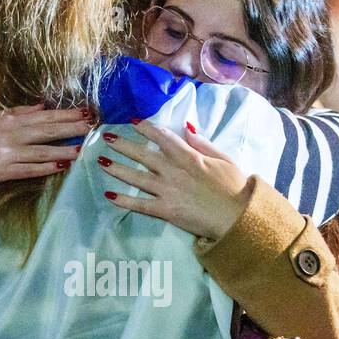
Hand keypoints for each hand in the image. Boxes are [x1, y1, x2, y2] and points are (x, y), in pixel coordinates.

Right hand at [0, 104, 93, 187]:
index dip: (65, 114)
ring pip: (41, 151)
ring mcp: (8, 153)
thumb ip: (18, 112)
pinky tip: (61, 166)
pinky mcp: (3, 171)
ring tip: (83, 148)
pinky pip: (28, 169)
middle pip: (47, 130)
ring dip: (63, 149)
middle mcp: (11, 134)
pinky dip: (45, 168)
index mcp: (10, 119)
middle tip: (91, 125)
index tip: (85, 112)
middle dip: (70, 127)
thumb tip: (42, 106)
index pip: (44, 116)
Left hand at [98, 120, 249, 241]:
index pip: (163, 137)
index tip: (134, 122)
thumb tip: (187, 127)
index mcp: (189, 156)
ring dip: (117, 168)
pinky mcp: (166, 210)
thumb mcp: (223, 159)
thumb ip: (203, 143)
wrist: (238, 216)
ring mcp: (168, 190)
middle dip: (123, 145)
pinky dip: (123, 200)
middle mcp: (174, 170)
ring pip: (136, 177)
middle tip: (107, 138)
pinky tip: (109, 195)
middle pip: (143, 155)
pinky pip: (140, 204)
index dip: (147, 128)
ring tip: (101, 162)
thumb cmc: (235, 188)